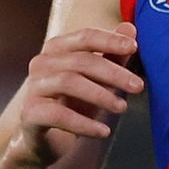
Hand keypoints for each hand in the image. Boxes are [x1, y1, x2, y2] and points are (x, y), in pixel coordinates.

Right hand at [14, 23, 141, 164]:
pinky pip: (58, 114)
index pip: (85, 37)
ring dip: (101, 95)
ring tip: (122, 107)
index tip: (133, 47)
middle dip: (113, 73)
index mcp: (59, 49)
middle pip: (81, 61)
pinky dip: (83, 123)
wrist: (50, 140)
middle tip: (138, 86)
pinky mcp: (29, 113)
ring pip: (69, 82)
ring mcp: (33, 87)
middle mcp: (42, 63)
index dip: (110, 40)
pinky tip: (103, 131)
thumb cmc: (77, 103)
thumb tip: (130, 28)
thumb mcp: (100, 80)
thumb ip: (113, 55)